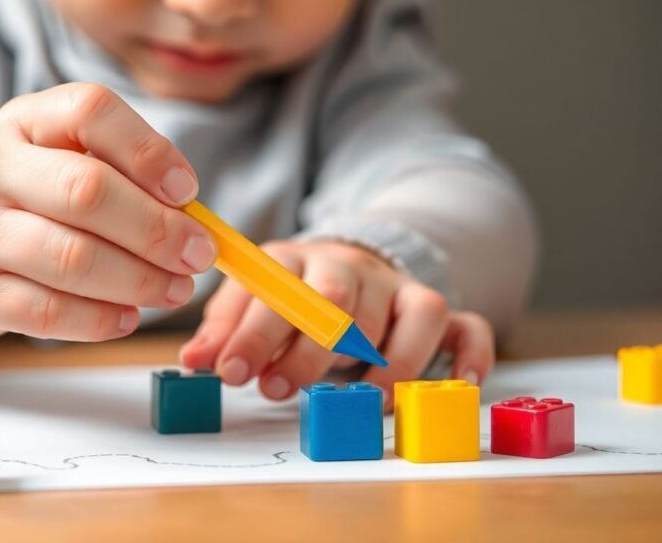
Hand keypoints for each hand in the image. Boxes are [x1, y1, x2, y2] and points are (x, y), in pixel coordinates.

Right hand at [0, 83, 216, 341]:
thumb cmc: (37, 198)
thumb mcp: (70, 160)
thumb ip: (126, 174)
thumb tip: (191, 220)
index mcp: (23, 120)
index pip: (90, 111)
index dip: (149, 151)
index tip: (189, 192)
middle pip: (86, 190)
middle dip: (157, 229)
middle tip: (199, 255)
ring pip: (73, 258)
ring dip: (139, 280)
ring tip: (175, 290)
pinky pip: (49, 312)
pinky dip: (100, 319)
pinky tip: (128, 318)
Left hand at [179, 240, 493, 409]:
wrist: (343, 265)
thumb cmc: (288, 299)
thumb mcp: (249, 305)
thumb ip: (224, 331)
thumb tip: (192, 362)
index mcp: (294, 260)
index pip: (276, 287)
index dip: (252, 332)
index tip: (230, 373)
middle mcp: (349, 267)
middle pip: (338, 299)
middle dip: (307, 349)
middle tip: (279, 390)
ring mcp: (395, 286)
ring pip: (405, 312)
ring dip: (385, 362)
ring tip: (359, 401)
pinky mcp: (430, 310)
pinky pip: (465, 324)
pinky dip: (469, 353)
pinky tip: (457, 384)